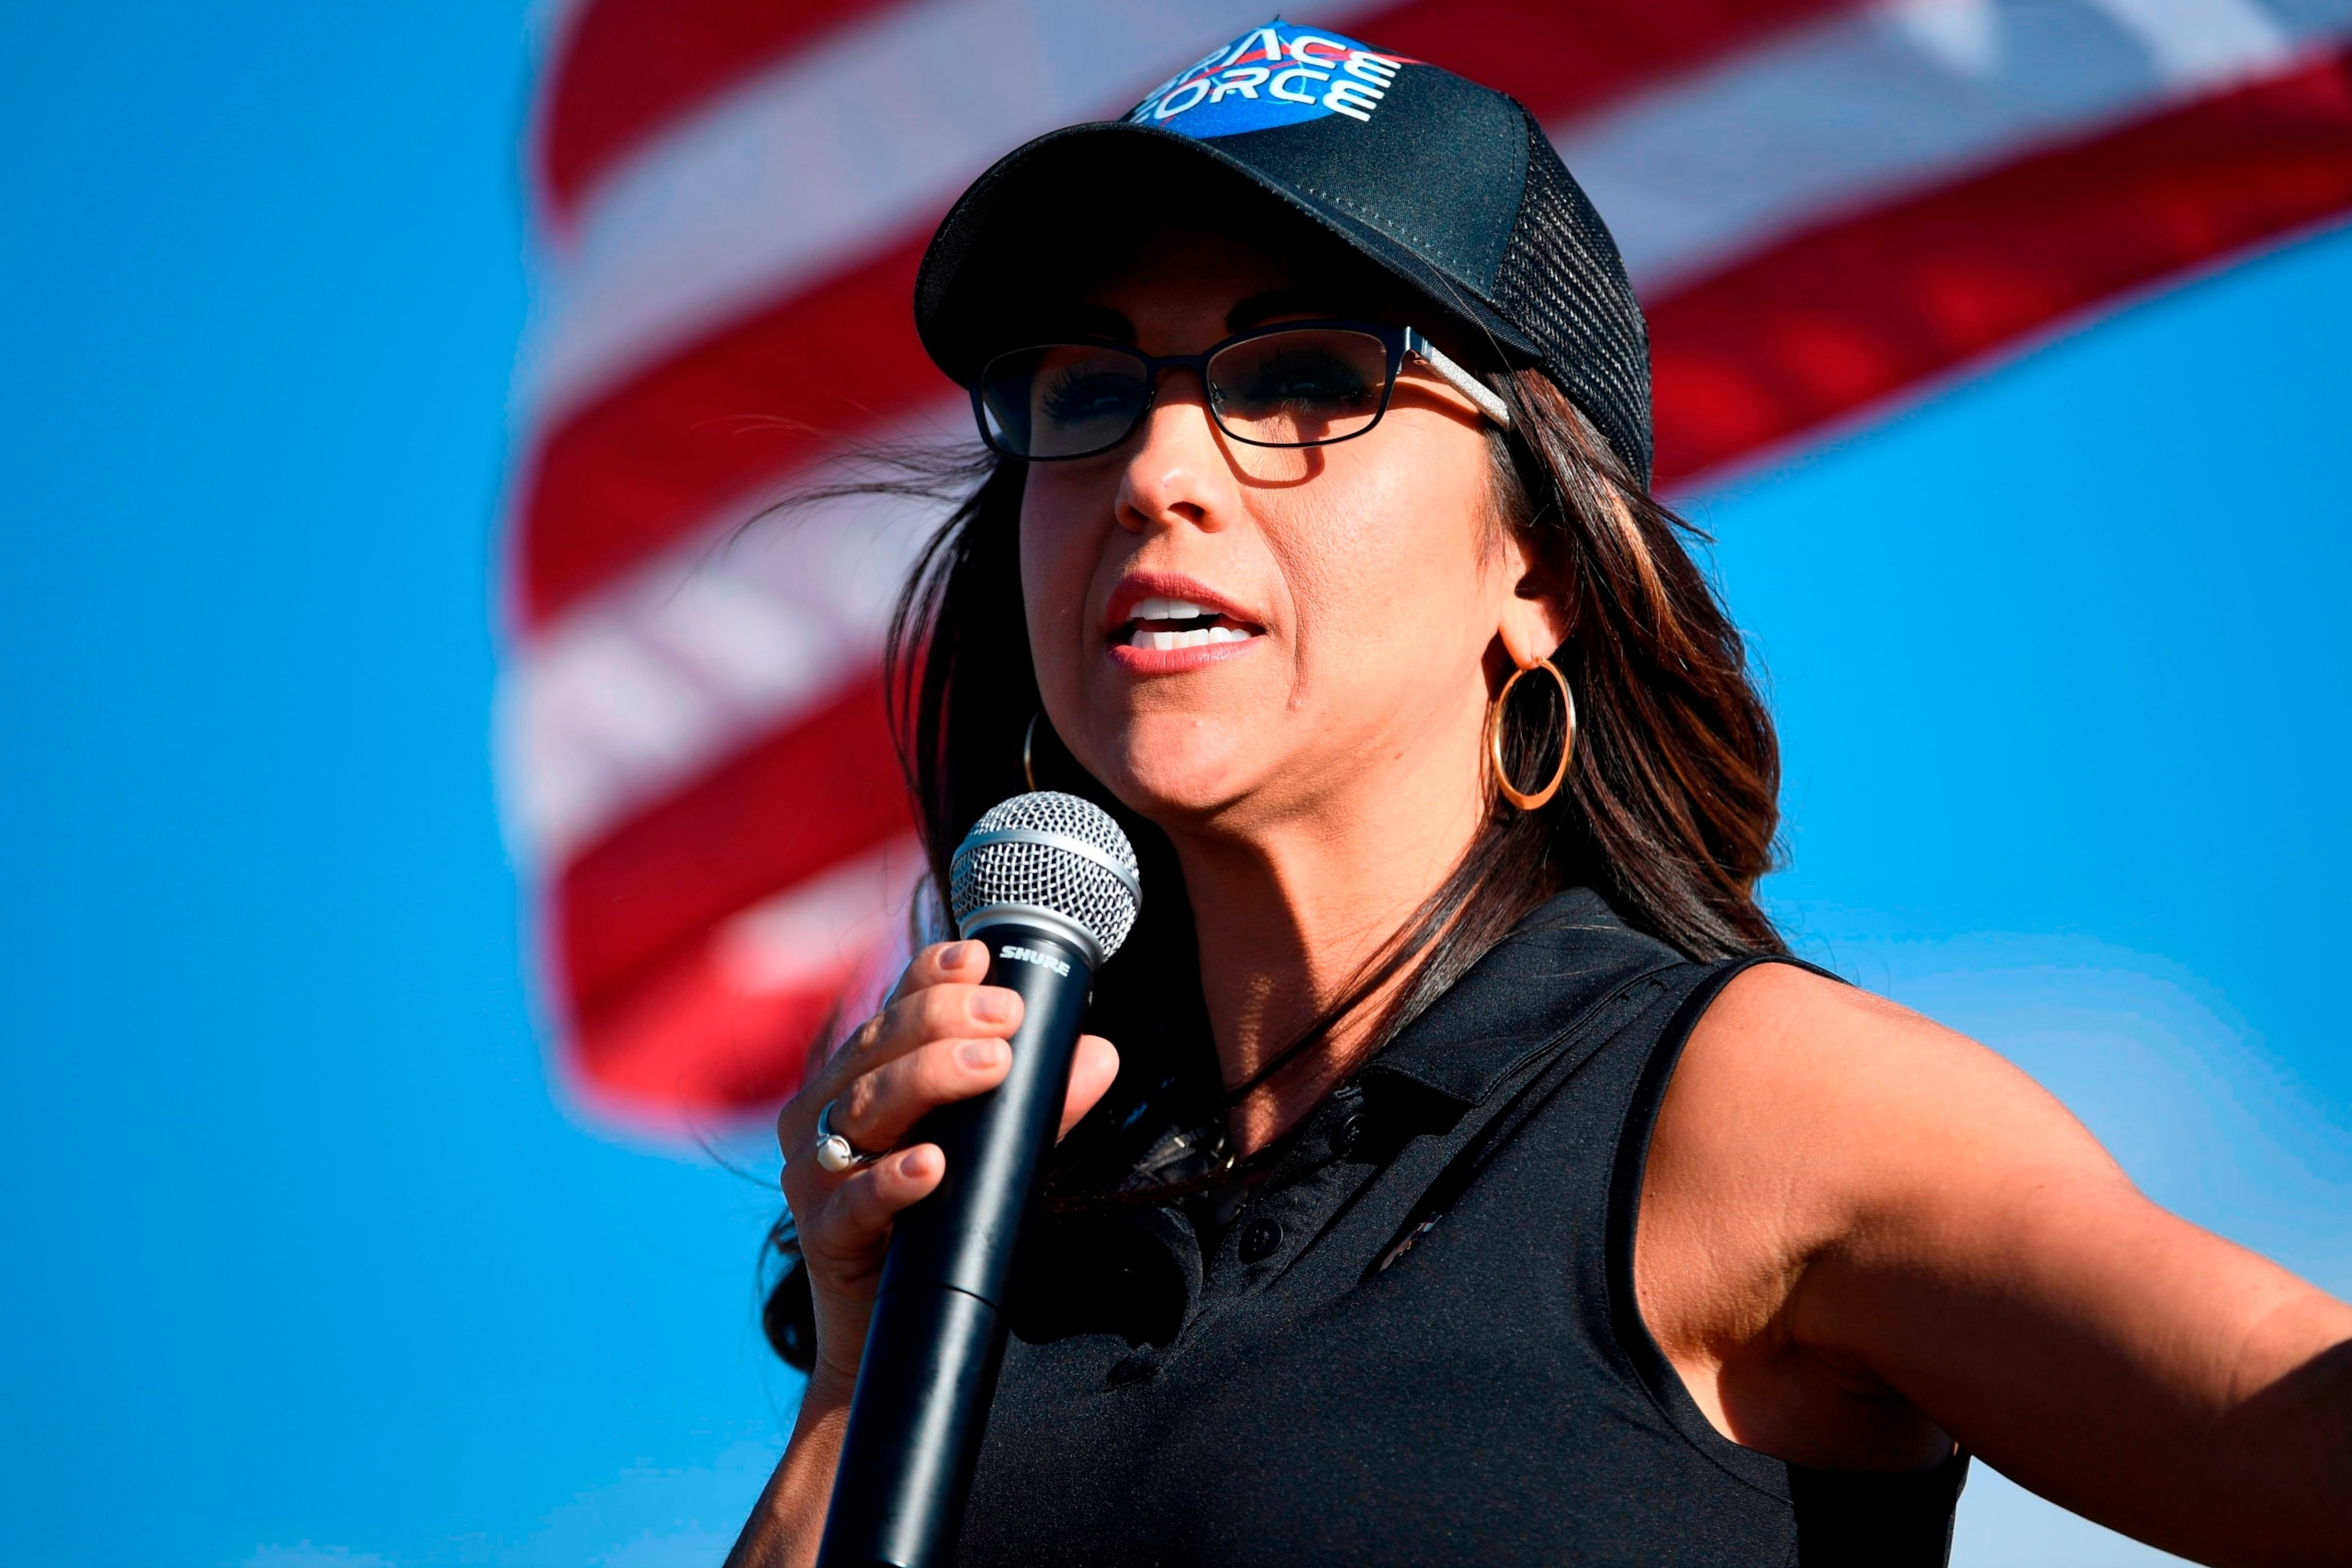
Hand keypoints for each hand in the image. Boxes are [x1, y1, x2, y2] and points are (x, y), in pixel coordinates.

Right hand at [776, 938, 1119, 1394]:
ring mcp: (816, 1174)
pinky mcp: (821, 1237)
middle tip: (1009, 1018)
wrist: (891, 1340)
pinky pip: (851, 1201)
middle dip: (945, 1021)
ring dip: (928, 1079)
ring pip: (863, 1106)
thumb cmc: (938, 1229)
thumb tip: (1100, 1053)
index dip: (931, 976)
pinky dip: (890, 1179)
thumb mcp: (993, 1158)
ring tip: (992, 1066)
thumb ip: (1039, 1108)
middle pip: (879, 1048)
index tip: (981, 957)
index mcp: (860, 1081)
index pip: (892, 1010)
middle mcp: (826, 1115)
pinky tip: (931, 1165)